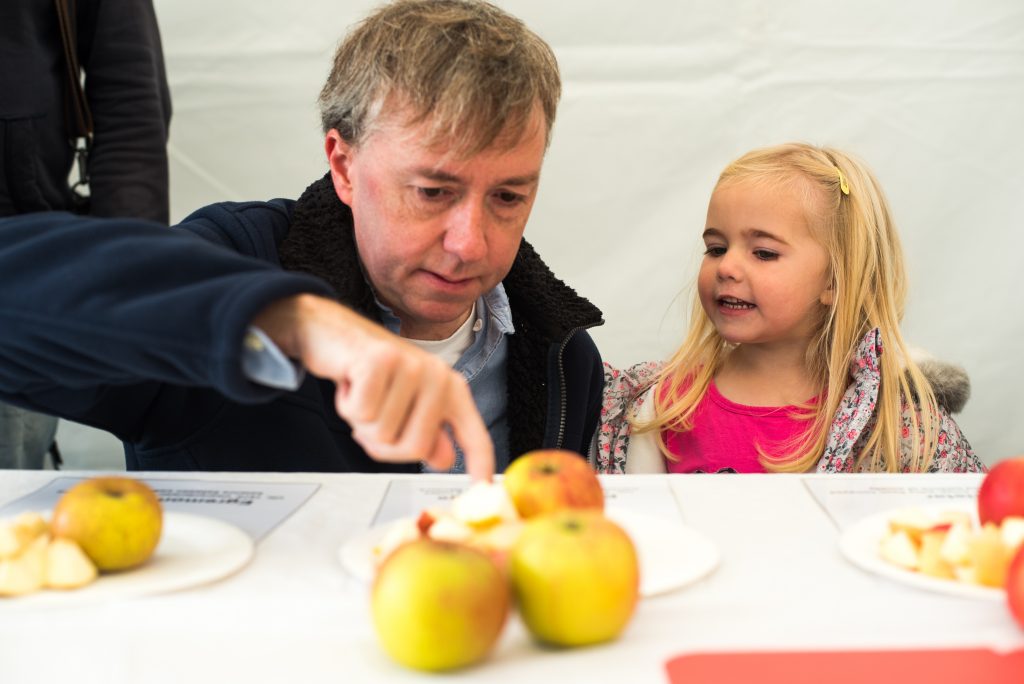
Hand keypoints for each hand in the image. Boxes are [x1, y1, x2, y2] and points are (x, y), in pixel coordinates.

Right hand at [253, 294, 493, 480]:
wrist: (334, 333)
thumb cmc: (371, 372)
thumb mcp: (404, 407)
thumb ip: (427, 433)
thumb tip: (445, 459)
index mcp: (450, 390)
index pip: (473, 435)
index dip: (480, 465)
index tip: (484, 489)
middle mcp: (437, 376)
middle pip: (416, 448)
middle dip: (384, 443)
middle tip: (374, 414)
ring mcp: (411, 366)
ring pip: (383, 434)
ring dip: (362, 422)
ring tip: (363, 393)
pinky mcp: (380, 361)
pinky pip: (362, 413)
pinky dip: (347, 406)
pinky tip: (351, 383)